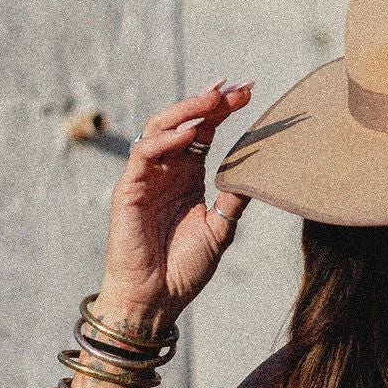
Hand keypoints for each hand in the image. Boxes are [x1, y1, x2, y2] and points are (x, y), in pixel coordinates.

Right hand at [95, 82, 253, 334]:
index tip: (249, 92)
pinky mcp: (128, 190)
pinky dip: (166, 140)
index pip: (204, 131)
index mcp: (187, 176)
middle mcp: (165, 170)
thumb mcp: (219, 230)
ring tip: (214, 100)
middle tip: (235, 87)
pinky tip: (190, 132)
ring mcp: (145, 177)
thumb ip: (233, 200)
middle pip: (184, 122)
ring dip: (187, 111)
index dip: (223, 110)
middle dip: (208, 102)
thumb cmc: (183, 270)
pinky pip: (144, 154)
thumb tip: (259, 173)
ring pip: (160, 128)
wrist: (156, 300)